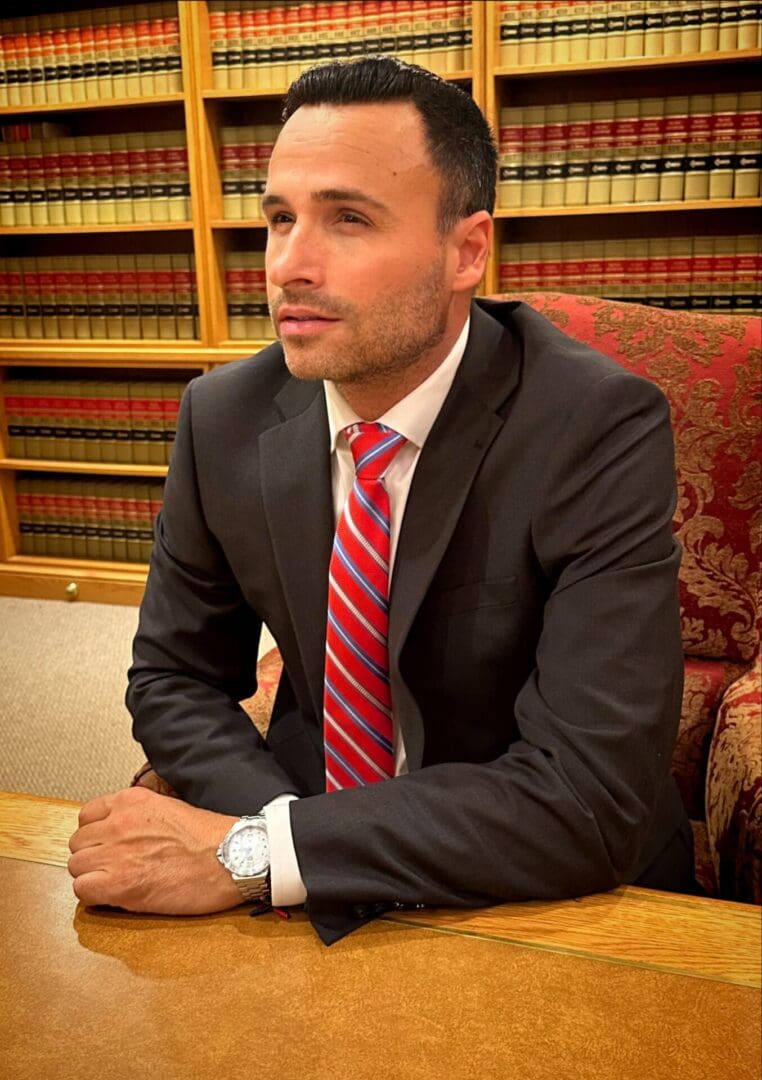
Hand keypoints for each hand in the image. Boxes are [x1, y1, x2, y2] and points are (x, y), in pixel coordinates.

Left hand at [68, 786, 241, 915]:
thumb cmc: (210, 837)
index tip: (106, 844)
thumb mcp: (170, 807)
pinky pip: (82, 890)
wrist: (231, 857)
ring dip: (91, 876)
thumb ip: (139, 815)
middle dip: (92, 856)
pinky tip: (114, 896)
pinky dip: (94, 896)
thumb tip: (123, 831)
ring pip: (76, 867)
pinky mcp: (120, 884)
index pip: (86, 816)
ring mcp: (116, 853)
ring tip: (114, 883)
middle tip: (112, 867)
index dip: (95, 834)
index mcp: (130, 801)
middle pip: (78, 843)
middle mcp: (118, 823)